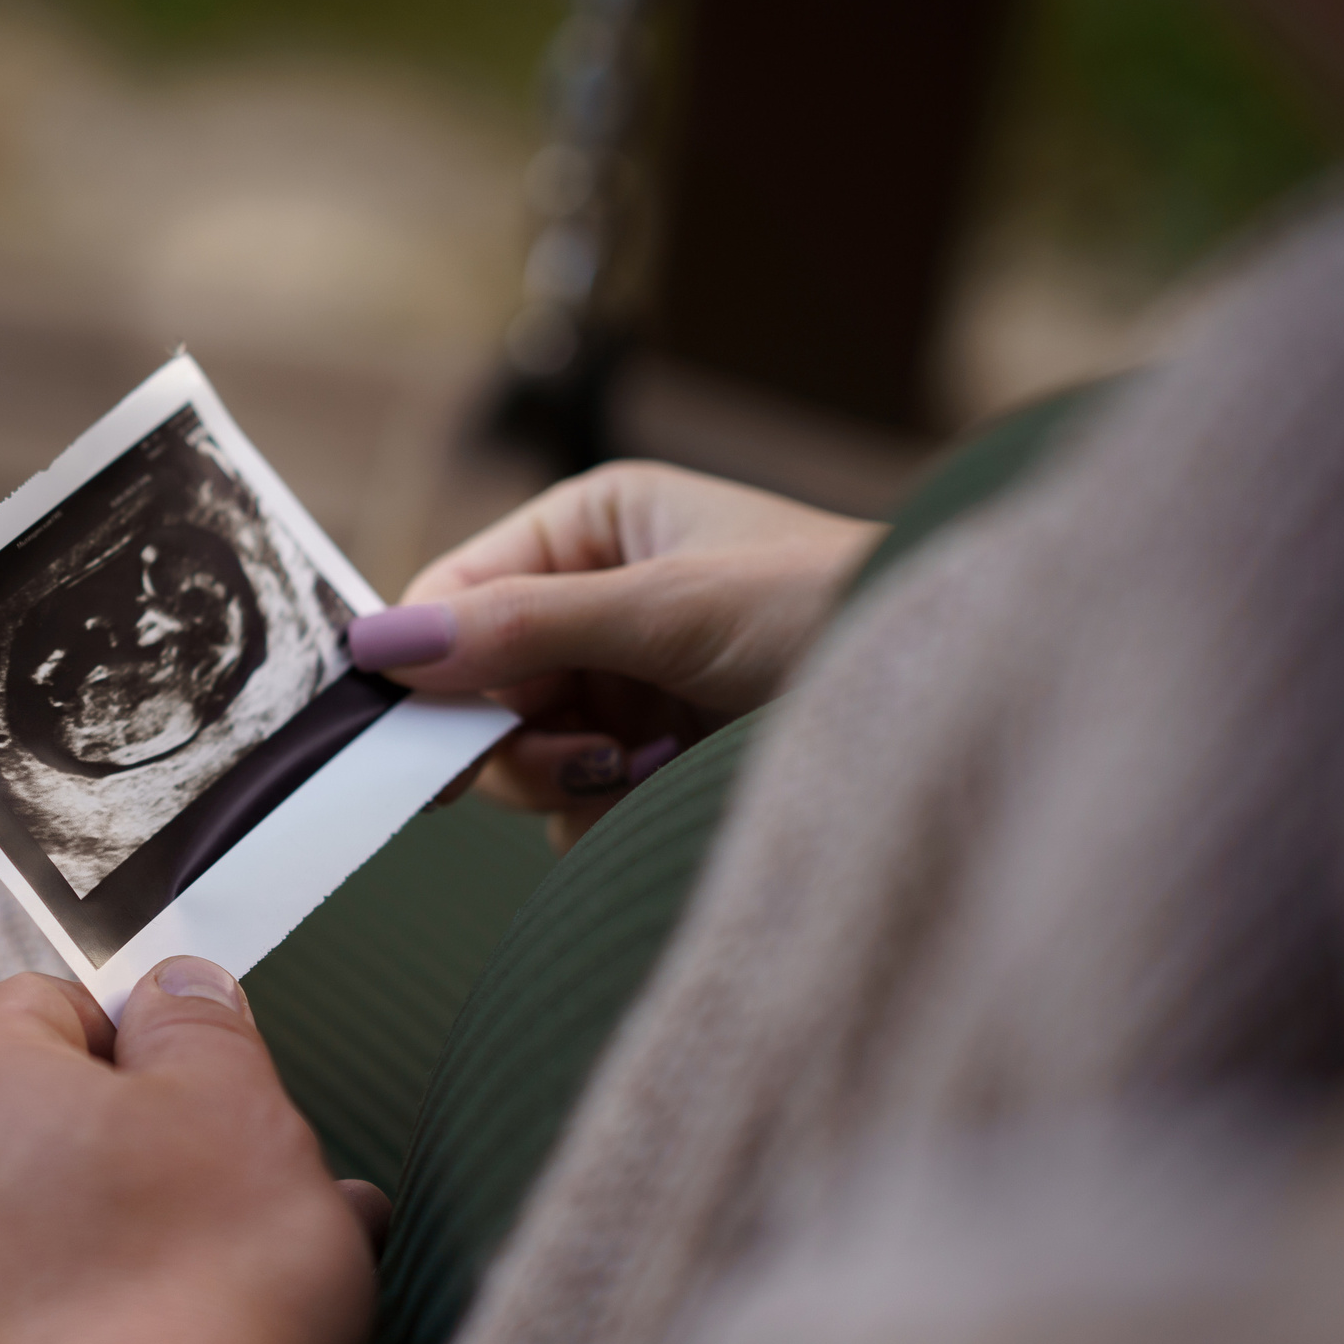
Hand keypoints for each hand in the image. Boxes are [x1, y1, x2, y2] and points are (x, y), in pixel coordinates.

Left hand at [0, 958, 382, 1343]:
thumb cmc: (197, 1293)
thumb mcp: (237, 1104)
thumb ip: (198, 1021)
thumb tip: (173, 987)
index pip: (44, 1002)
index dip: (143, 1030)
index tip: (211, 1077)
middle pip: (48, 1117)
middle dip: (157, 1138)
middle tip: (254, 1176)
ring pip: (55, 1220)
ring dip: (151, 1227)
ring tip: (259, 1267)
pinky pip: (43, 1312)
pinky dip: (118, 1311)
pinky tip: (209, 1338)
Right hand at [351, 461, 880, 848]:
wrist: (960, 701)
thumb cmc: (836, 612)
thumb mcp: (668, 611)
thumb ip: (522, 628)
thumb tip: (383, 646)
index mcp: (593, 527)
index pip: (456, 596)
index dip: (429, 666)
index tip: (415, 740)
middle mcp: (598, 600)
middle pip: (476, 689)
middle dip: (519, 737)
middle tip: (589, 762)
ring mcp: (627, 685)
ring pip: (522, 758)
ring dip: (570, 782)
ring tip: (653, 769)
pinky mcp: (658, 761)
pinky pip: (577, 808)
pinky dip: (608, 816)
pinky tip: (674, 794)